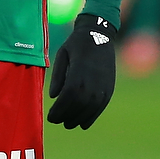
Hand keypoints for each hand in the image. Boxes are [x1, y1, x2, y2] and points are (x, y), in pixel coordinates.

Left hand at [47, 13, 116, 129]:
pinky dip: (91, 118)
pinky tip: (82, 123)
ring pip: (89, 111)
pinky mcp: (109, 89)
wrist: (99, 35)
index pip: (66, 100)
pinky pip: (100, 108)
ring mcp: (102, 88)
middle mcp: (92, 84)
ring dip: (77, 120)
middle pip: (77, 108)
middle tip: (56, 120)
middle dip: (65, 117)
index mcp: (78, 75)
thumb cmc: (76, 44)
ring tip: (67, 123)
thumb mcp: (62, 55)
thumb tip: (54, 96)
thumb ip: (58, 76)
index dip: (58, 111)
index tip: (50, 117)